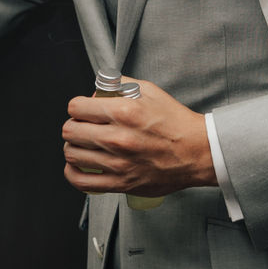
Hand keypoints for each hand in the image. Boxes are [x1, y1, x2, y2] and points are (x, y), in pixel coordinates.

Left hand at [62, 79, 215, 197]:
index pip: (76, 107)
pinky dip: (73, 173)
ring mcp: (118, 163)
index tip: (84, 111)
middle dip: (74, 126)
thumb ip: (121, 85)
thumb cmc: (176, 124)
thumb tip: (99, 89)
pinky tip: (79, 166)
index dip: (78, 107)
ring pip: (72, 154)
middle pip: (70, 131)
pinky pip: (81, 181)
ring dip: (74, 147)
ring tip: (84, 145)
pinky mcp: (121, 183)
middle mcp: (118, 138)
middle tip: (84, 127)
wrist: (198, 153)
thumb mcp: (151, 92)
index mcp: (124, 112)